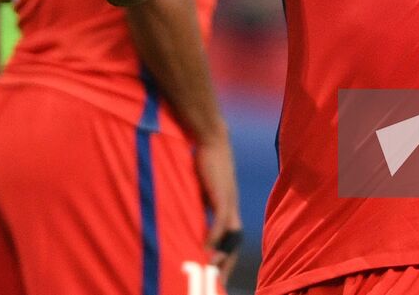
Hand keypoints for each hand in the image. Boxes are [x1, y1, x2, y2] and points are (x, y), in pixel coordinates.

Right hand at [195, 132, 242, 278]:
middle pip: (234, 244)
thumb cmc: (202, 161)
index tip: (216, 274)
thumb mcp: (200, 189)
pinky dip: (214, 238)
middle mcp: (232, 208)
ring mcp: (229, 202)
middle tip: (217, 283)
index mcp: (227, 208)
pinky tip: (205, 250)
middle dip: (226, 264)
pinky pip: (220, 223)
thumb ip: (197, 205)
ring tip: (209, 272)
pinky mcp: (223, 195)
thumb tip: (184, 219)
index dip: (225, 258)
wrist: (210, 138)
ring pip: (230, 238)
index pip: (231, 240)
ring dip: (220, 256)